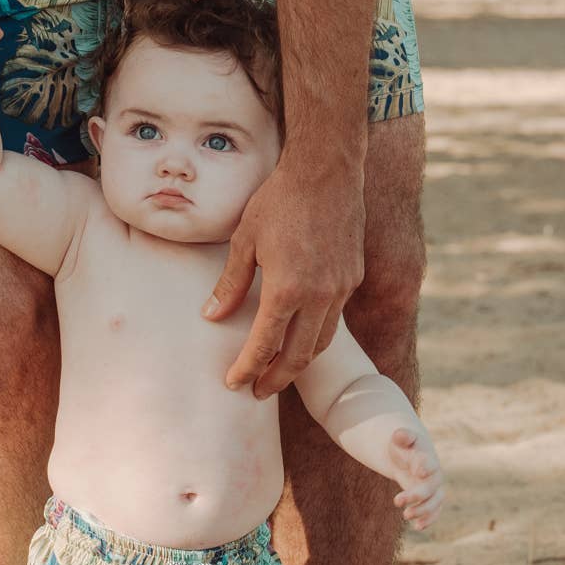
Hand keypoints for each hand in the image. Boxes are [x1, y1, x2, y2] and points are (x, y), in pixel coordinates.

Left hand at [203, 155, 364, 398]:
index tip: (234, 384)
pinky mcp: (353, 277)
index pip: (264, 345)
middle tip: (257, 392)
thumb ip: (230, 284)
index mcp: (287, 289)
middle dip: (276, 379)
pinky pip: (334, 318)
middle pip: (298, 356)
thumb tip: (211, 316)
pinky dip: (315, 334)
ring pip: (321, 342)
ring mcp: (341, 288)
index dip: (247, 369)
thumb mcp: (244, 240)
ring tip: (278, 369)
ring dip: (299, 361)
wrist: (326, 172)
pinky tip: (300, 332)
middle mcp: (319, 296)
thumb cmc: (279, 200)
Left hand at [389, 426, 443, 532]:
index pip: (430, 464)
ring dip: (423, 510)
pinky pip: (435, 511)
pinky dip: (429, 519)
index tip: (417, 472)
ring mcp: (434, 488)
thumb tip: (400, 435)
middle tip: (396, 501)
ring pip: (435, 501)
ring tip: (405, 515)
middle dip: (416, 495)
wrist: (412, 455)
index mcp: (427, 458)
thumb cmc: (404, 446)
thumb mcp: (400, 439)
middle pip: (431, 487)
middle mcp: (434, 474)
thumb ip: (402, 436)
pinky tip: (417, 526)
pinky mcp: (431, 499)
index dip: (425, 467)